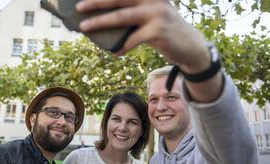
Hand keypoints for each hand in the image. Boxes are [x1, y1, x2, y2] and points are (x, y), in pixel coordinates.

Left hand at [77, 0, 209, 72]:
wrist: (190, 47)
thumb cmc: (165, 31)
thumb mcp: (151, 17)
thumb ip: (133, 14)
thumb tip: (103, 21)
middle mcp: (153, 0)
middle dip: (96, 3)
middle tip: (79, 8)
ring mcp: (157, 14)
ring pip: (122, 17)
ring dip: (101, 23)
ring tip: (86, 28)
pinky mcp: (158, 31)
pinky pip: (132, 39)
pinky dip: (122, 47)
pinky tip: (114, 52)